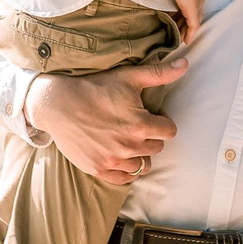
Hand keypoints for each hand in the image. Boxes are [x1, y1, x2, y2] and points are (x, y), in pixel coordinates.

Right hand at [34, 54, 184, 185]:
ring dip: (139, 154)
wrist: (57, 103)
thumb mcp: (129, 77)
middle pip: (156, 148)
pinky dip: (126, 170)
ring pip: (142, 165)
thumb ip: (159, 73)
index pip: (169, 131)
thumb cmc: (94, 87)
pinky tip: (120, 156)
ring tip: (127, 139)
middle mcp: (129, 146)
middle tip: (136, 125)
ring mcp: (113, 160)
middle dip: (150, 136)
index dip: (161, 121)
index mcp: (140, 125)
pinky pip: (124, 179)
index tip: (150, 115)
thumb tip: (185, 64)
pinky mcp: (98, 169)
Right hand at [154, 0, 205, 37]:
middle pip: (193, 11)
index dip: (182, 9)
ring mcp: (198, 0)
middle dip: (184, 22)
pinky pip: (193, 25)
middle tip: (175, 31)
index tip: (174, 17)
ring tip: (177, 37)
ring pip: (193, 20)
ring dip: (185, 29)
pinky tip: (185, 41)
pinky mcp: (193, 8)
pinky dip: (189, 33)